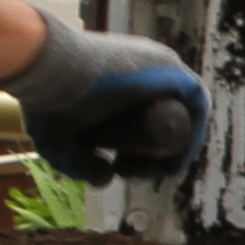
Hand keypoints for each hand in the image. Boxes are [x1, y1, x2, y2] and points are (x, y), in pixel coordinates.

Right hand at [0, 7, 206, 184]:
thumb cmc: (48, 101)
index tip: (118, 167)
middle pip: (167, 122)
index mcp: (126, 78)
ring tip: (139, 169)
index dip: (141, 153)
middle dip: (154, 156)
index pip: (149, 120)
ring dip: (170, 152)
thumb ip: (81, 164)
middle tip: (127, 170)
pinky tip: (167, 161)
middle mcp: (150, 69)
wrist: (49, 70)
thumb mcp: (59, 142)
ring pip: (182, 119)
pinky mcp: (175, 70)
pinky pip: (197, 108)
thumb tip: (107, 177)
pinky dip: (190, 137)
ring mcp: (164, 66)